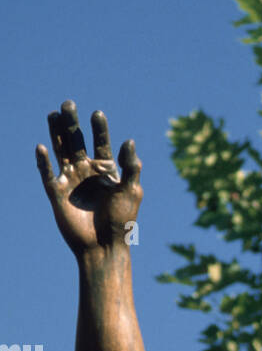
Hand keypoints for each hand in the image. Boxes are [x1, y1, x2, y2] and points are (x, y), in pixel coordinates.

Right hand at [36, 100, 141, 257]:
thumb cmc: (121, 221)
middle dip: (72, 123)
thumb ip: (131, 167)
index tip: (97, 114)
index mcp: (106, 170)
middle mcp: (86, 171)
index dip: (99, 128)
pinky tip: (41, 147)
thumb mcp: (131, 192)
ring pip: (60, 150)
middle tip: (68, 103)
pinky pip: (47, 173)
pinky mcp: (57, 193)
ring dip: (56, 133)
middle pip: (76, 140)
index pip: (101, 143)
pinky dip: (43, 161)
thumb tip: (129, 141)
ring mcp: (71, 180)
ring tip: (53, 113)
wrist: (104, 246)